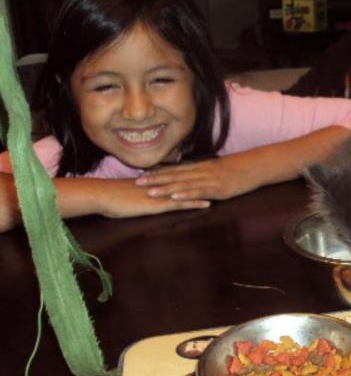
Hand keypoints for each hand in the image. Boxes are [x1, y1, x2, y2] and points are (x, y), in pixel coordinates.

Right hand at [89, 179, 210, 218]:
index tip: (209, 170)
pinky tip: (207, 204)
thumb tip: (144, 188)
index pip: (179, 175)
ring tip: (222, 190)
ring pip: (188, 190)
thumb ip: (140, 189)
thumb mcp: (130, 190)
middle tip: (223, 177)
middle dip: (206, 178)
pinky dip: (194, 203)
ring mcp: (161, 194)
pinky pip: (180, 203)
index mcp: (156, 180)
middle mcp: (162, 184)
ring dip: (205, 190)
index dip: (195, 173)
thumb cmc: (111, 195)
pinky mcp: (158, 204)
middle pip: (188, 180)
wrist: (101, 195)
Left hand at [134, 157, 254, 201]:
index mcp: (200, 167)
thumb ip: (204, 172)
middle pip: (175, 176)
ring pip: (184, 184)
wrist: (255, 167)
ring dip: (167, 188)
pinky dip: (187, 195)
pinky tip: (175, 198)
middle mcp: (201, 172)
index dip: (158, 173)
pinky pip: (200, 192)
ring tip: (151, 192)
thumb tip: (192, 177)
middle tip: (137, 183)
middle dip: (156, 180)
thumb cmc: (238, 170)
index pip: (175, 170)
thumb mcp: (218, 169)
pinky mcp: (218, 188)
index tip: (142, 176)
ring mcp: (209, 180)